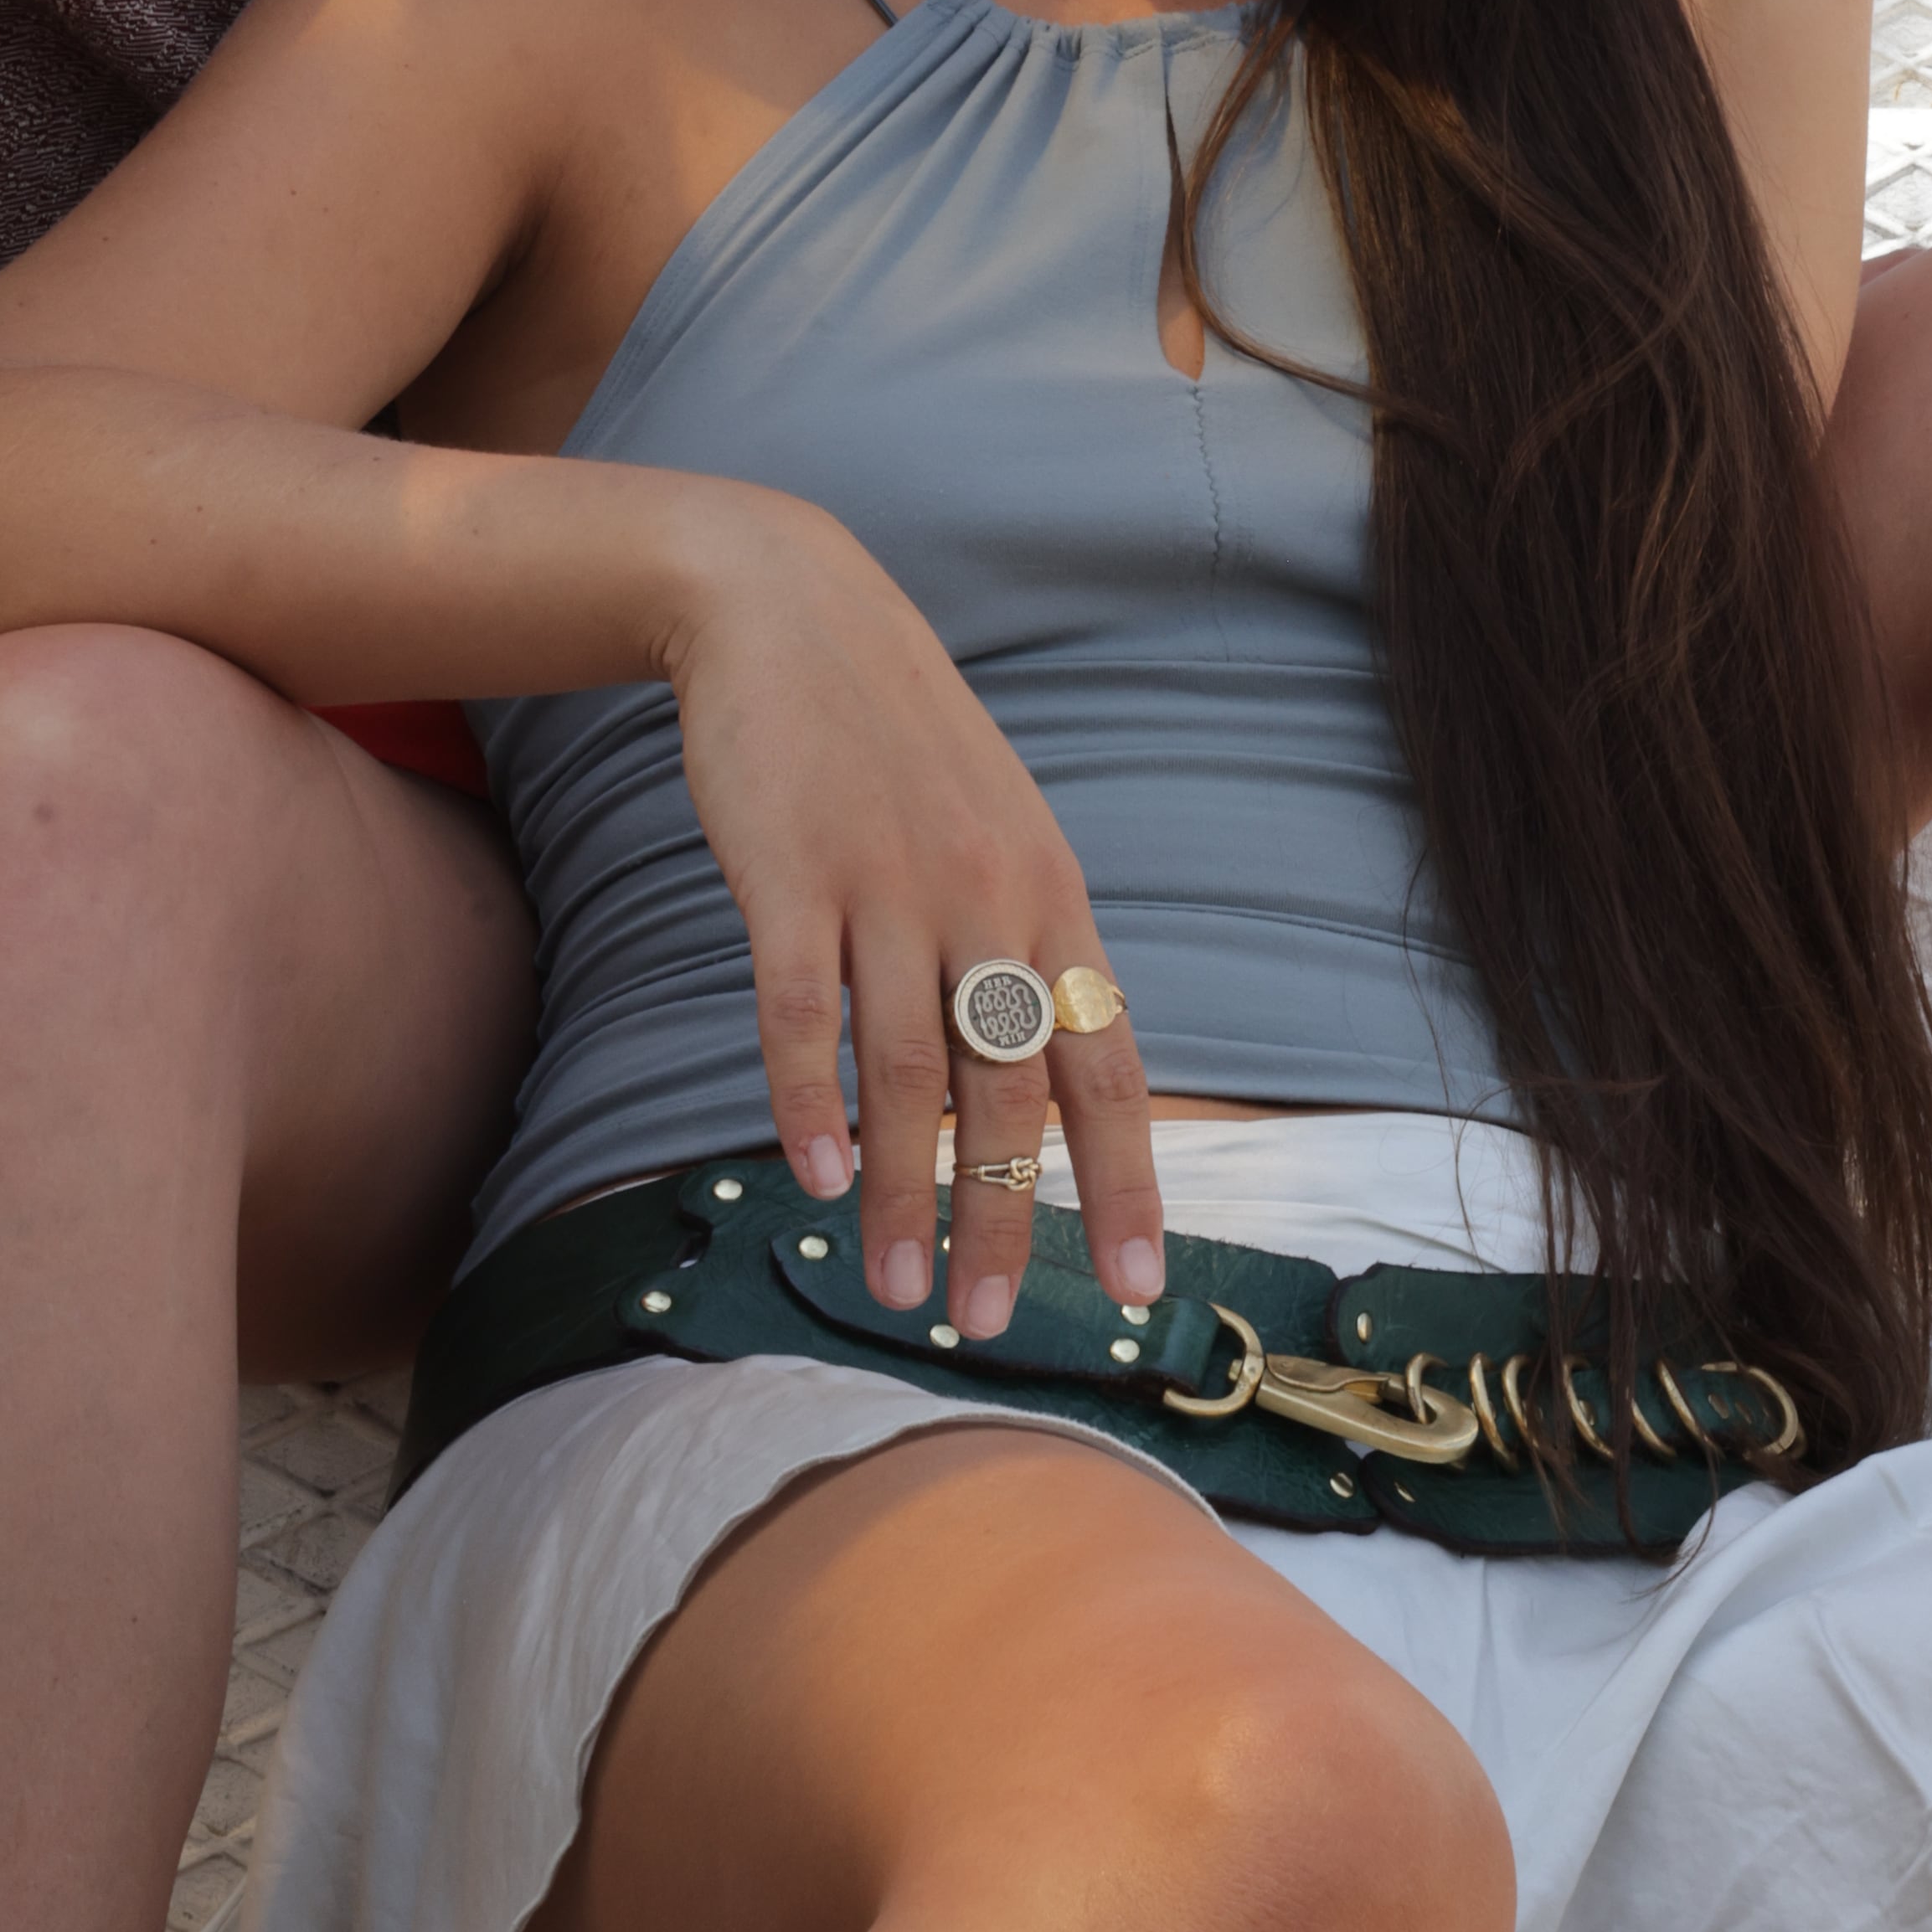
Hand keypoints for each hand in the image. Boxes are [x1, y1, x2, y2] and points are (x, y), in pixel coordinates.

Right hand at [655, 490, 1165, 1341]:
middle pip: (1010, 1088)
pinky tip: (811, 1176)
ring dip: (901, 1191)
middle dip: (1006, 1218)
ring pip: (906, 1070)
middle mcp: (984, 896)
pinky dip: (808, 1101)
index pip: (1106, 1058)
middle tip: (989, 1323)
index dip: (1129, 1177)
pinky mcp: (790, 874)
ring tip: (895, 1287)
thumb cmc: (894, 739)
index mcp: (1047, 893)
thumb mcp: (993, 829)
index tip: (1141, 1286)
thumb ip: (1017, 943)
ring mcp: (886, 884)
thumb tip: (1033, 1086)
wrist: (790, 608)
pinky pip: (804, 1010)